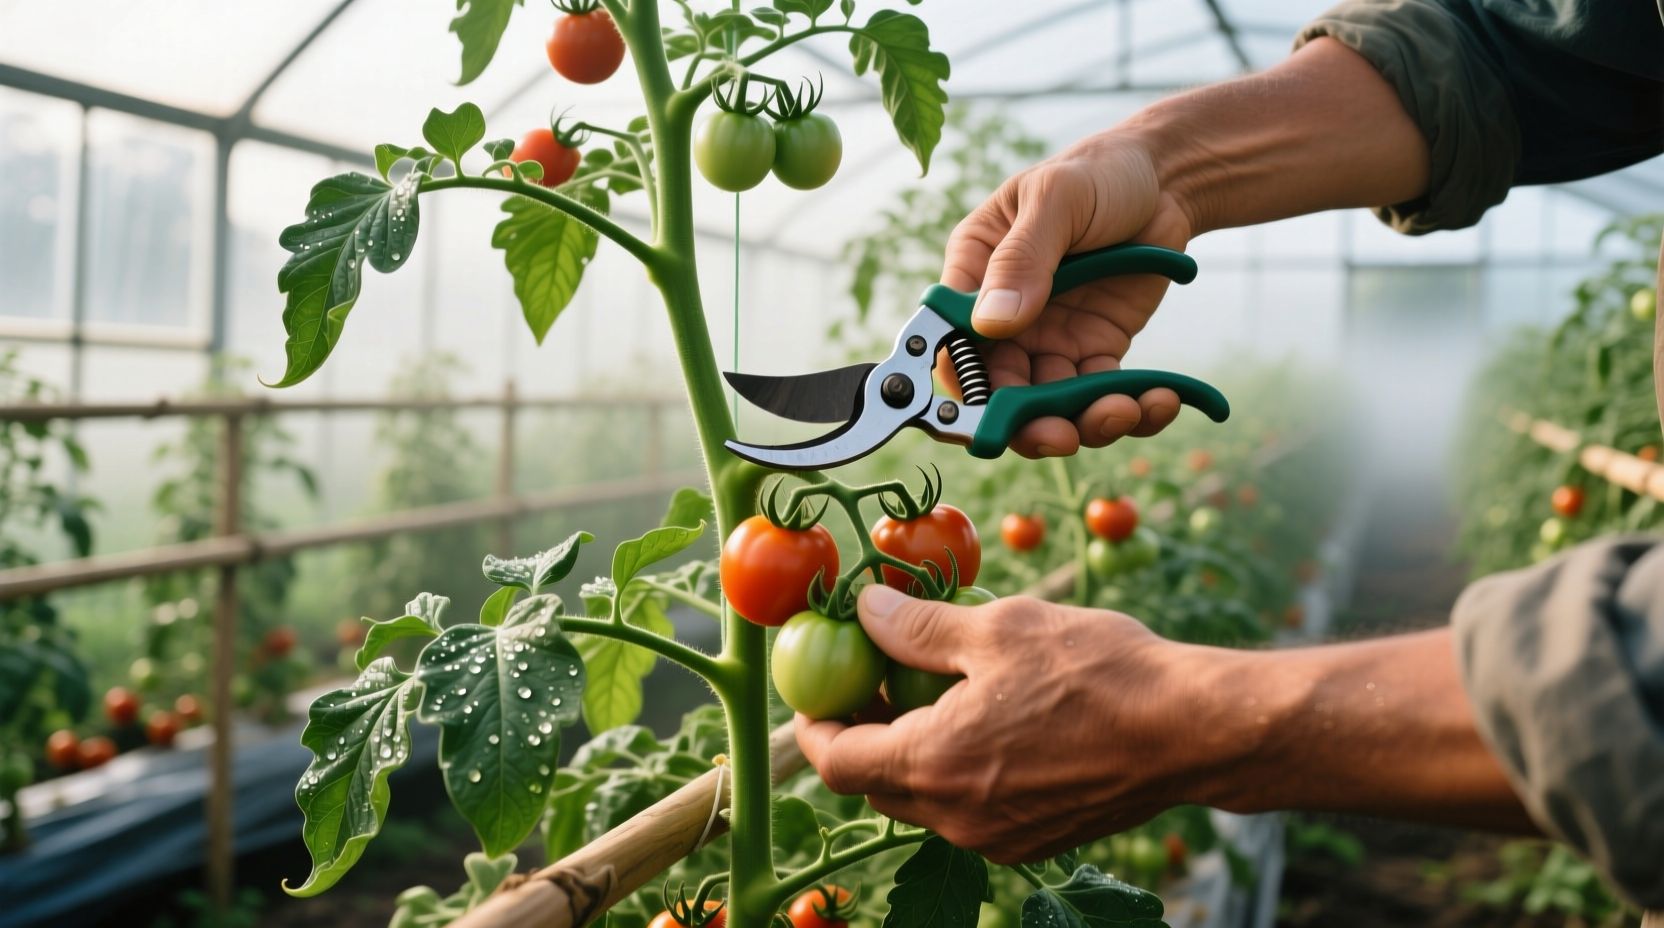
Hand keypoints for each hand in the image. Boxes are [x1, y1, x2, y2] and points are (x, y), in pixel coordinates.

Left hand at [794, 584, 1211, 862]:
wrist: (1192, 730)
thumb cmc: (1099, 672)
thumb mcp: (1000, 629)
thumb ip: (919, 628)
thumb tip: (865, 612)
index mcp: (935, 765)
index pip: (836, 762)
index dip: (816, 723)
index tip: (820, 687)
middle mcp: (957, 818)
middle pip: (876, 785)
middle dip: (866, 732)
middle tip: (880, 676)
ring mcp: (998, 837)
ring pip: (924, 799)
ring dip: (914, 750)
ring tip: (939, 687)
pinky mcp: (1036, 840)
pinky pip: (971, 810)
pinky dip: (959, 769)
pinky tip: (992, 717)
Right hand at [938, 137, 1195, 458]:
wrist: (1166, 179)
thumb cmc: (1097, 174)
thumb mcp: (1056, 201)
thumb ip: (1023, 259)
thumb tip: (993, 322)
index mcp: (975, 273)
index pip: (952, 343)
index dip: (963, 387)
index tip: (987, 417)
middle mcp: (1004, 317)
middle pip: (998, 390)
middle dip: (1026, 422)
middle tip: (1060, 435)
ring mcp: (1049, 340)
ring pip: (1049, 405)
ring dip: (1081, 422)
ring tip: (1122, 413)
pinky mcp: (1095, 352)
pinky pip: (1100, 394)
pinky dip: (1129, 409)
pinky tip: (1159, 401)